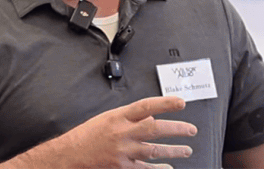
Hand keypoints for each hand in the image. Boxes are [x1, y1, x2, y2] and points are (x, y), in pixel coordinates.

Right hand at [18, 96, 196, 168]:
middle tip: (192, 129)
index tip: (181, 102)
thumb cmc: (88, 134)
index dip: (165, 103)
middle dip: (176, 129)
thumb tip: (151, 116)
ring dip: (173, 150)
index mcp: (118, 116)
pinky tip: (168, 168)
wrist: (70, 155)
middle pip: (154, 129)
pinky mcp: (121, 167)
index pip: (146, 106)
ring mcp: (122, 152)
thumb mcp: (107, 118)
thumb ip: (129, 117)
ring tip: (187, 150)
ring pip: (153, 150)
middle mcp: (121, 133)